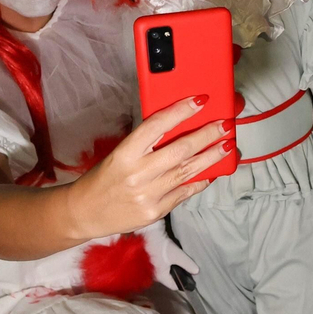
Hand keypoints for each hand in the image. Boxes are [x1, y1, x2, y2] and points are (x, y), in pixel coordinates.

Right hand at [64, 96, 229, 241]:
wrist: (85, 213)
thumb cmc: (105, 178)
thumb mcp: (120, 153)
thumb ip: (147, 142)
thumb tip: (181, 125)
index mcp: (124, 153)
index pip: (156, 125)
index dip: (180, 111)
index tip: (200, 100)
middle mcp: (137, 174)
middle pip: (180, 150)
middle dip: (207, 135)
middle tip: (225, 125)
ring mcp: (148, 195)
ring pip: (188, 172)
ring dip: (212, 157)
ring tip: (228, 146)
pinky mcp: (156, 212)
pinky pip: (185, 192)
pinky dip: (201, 180)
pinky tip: (213, 170)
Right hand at [140, 220, 199, 286]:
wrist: (149, 233)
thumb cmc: (161, 247)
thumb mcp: (177, 255)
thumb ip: (187, 264)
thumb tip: (197, 271)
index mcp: (160, 276)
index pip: (173, 286)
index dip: (183, 284)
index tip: (192, 281)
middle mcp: (155, 274)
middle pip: (170, 279)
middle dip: (180, 276)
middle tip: (190, 271)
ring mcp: (154, 266)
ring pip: (168, 271)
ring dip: (175, 268)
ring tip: (185, 264)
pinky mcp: (154, 258)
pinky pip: (165, 265)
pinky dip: (171, 263)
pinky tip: (177, 258)